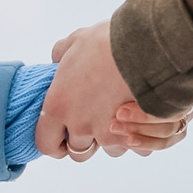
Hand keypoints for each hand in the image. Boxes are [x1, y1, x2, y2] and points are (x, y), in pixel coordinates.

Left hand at [33, 21, 189, 161]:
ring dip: (114, 137)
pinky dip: (139, 137)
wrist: (147, 47)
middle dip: (86, 140)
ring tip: (122, 115)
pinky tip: (141, 119)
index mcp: (58, 105)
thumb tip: (58, 61)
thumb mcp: (76, 40)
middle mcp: (79, 125)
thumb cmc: (109, 42)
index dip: (54, 141)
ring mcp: (107, 133)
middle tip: (96, 120)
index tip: (62, 135)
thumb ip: (61, 54)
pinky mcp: (132, 135)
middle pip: (78, 152)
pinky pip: (136, 148)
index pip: (46, 143)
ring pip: (109, 150)